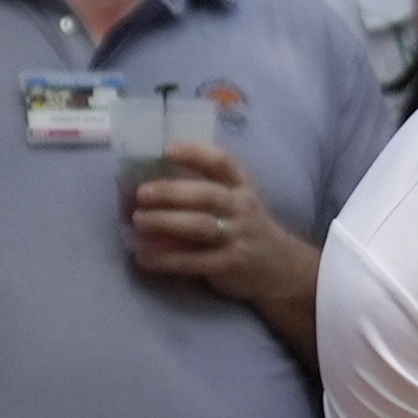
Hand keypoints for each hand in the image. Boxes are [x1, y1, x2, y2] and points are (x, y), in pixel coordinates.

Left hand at [127, 142, 319, 319]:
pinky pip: (194, 261)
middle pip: (207, 195)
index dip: (195, 153)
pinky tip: (144, 257)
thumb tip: (145, 182)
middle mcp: (242, 208)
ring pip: (200, 226)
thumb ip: (202, 189)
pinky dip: (166, 259)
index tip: (166, 150)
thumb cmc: (243, 227)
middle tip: (141, 194)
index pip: (222, 162)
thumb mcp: (235, 201)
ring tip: (138, 221)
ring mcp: (238, 238)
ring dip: (165, 222)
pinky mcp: (229, 265)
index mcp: (241, 186)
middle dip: (171, 192)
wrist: (279, 267)